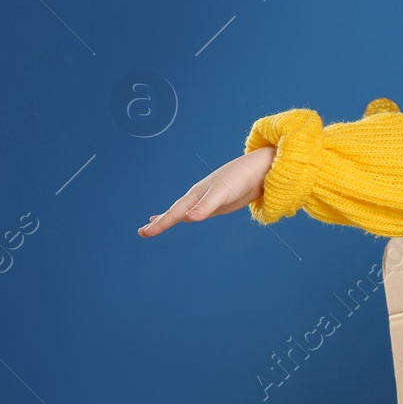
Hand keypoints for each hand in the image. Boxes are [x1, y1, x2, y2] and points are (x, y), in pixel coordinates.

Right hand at [138, 147, 275, 236]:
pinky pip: (199, 212)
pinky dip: (188, 215)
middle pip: (175, 212)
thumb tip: (189, 218)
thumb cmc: (240, 179)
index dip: (160, 223)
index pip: (174, 212)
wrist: (260, 170)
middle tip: (142, 232)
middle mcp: (199, 197)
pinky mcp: (221, 204)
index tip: (144, 233)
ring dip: (170, 217)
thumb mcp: (222, 193)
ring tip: (155, 222)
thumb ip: (206, 206)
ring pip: (185, 211)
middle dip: (159, 222)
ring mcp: (209, 200)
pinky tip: (187, 217)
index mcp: (196, 195)